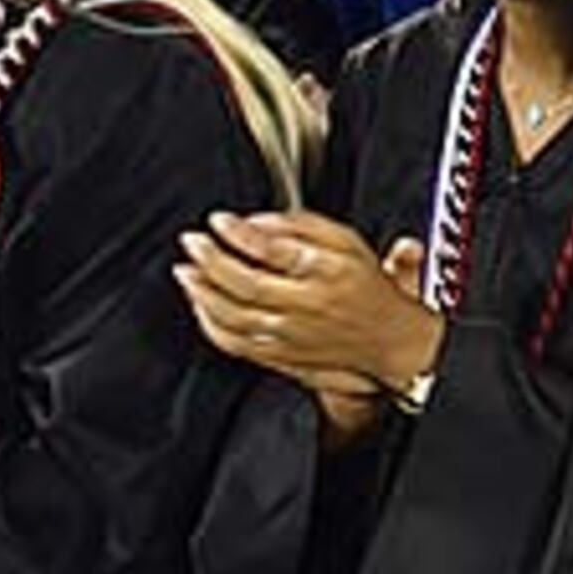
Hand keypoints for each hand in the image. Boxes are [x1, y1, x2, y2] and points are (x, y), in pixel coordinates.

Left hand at [177, 211, 444, 401]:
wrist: (386, 340)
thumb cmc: (366, 287)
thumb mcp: (348, 243)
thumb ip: (304, 226)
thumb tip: (260, 222)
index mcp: (327, 274)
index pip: (277, 251)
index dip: (242, 234)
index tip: (220, 220)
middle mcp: (306, 307)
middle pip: (248, 285)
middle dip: (212, 261)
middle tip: (192, 241)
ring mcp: (289, 334)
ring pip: (235, 316)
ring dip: (202, 293)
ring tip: (186, 270)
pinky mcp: (277, 354)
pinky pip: (234, 342)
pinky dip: (210, 323)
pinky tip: (200, 304)